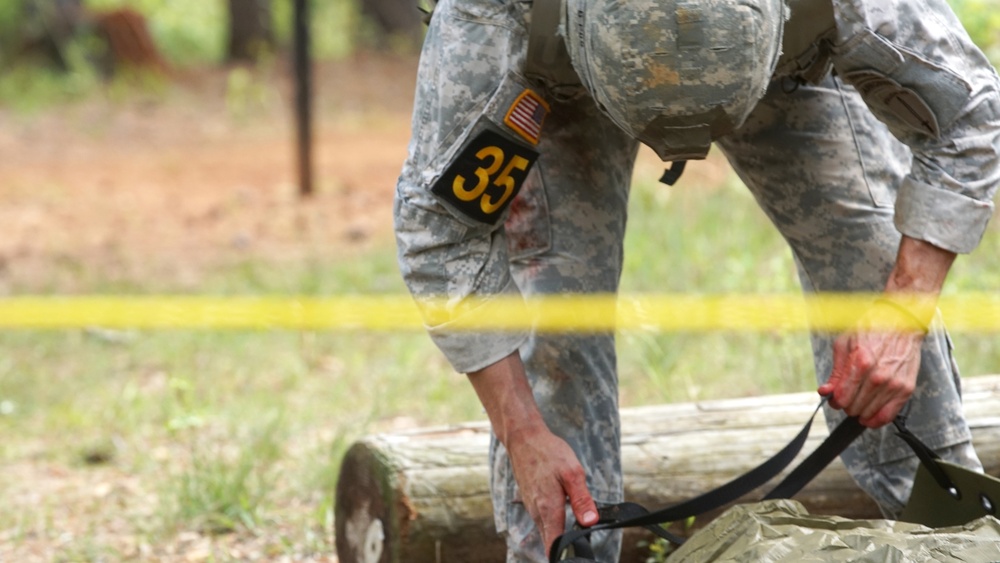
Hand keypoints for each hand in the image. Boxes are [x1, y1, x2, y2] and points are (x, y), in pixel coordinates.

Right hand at [465, 352, 598, 555]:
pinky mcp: (531, 501)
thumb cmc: (548, 452)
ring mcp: (532, 508)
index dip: (566, 554)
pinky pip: (543, 520)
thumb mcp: (572, 472)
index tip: (578, 553)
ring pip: (546, 531)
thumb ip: (582, 500)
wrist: (524, 438)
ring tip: (577, 529)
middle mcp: (537, 513)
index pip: (555, 545)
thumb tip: (591, 522)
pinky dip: (553, 523)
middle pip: (550, 541)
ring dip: (560, 534)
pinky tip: (564, 512)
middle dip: (565, 547)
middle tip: (583, 543)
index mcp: (548, 508)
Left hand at [818, 302, 924, 427]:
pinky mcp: (906, 389)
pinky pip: (889, 415)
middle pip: (854, 407)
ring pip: (869, 413)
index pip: (842, 397)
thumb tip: (825, 391)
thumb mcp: (845, 344)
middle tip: (847, 396)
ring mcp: (894, 384)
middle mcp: (879, 376)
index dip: (835, 400)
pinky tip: (870, 416)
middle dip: (846, 404)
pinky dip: (877, 419)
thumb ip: (836, 371)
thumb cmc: (872, 329)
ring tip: (859, 400)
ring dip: (860, 411)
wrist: (902, 322)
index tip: (834, 397)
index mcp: (861, 363)